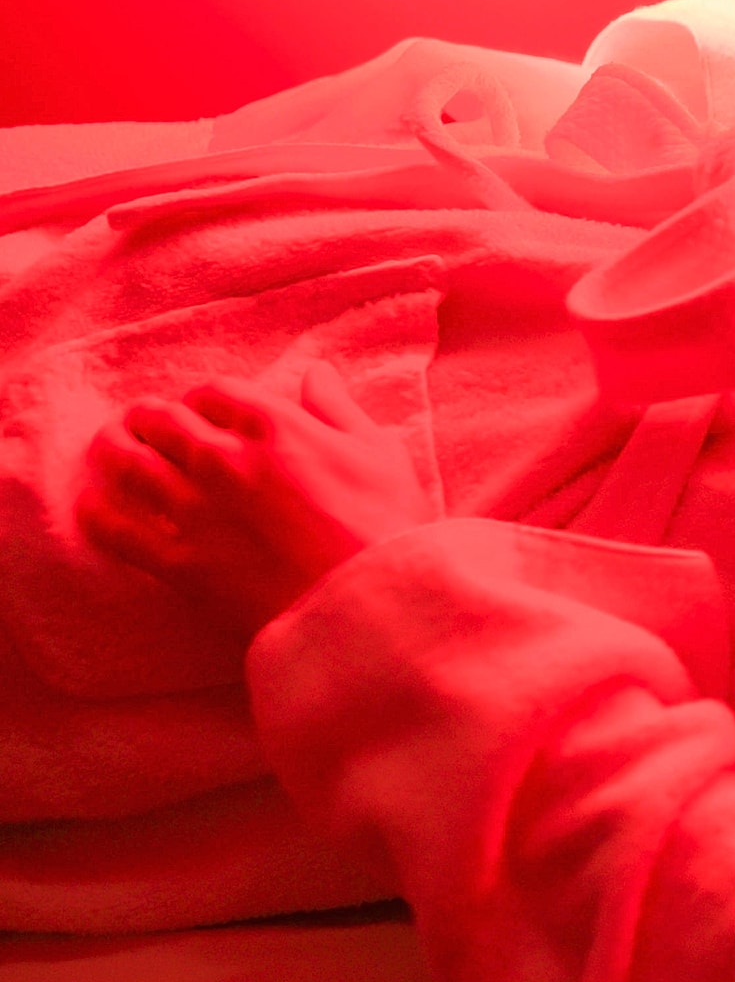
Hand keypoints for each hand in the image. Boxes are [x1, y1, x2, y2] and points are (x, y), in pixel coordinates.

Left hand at [76, 363, 439, 636]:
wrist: (376, 609)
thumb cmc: (390, 530)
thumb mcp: (382, 456)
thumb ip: (340, 410)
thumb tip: (316, 372)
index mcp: (276, 426)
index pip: (215, 392)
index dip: (203, 398)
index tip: (203, 410)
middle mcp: (225, 460)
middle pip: (160, 420)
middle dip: (149, 418)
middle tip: (144, 424)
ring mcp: (197, 512)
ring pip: (126, 465)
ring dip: (112, 451)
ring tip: (111, 450)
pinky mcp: (181, 564)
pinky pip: (116, 530)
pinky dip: (97, 513)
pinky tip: (97, 507)